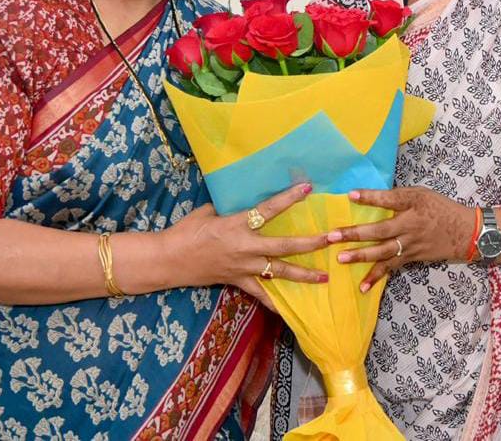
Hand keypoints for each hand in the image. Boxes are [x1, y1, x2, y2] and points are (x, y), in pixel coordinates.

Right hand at [164, 183, 328, 307]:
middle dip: (310, 243)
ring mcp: (243, 267)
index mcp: (238, 225)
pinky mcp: (237, 281)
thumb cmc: (185, 231)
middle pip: (284, 245)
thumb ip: (229, 208)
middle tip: (332, 239)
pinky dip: (275, 303)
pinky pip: (260, 294)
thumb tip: (242, 203)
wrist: (167, 259)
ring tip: (324, 277)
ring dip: (303, 275)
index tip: (308, 188)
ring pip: (279, 271)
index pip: (269, 209)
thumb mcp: (208, 212)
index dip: (289, 198)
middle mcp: (245, 247)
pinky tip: (290, 311)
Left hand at [327, 187, 476, 290]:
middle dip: (355, 233)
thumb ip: (399, 196)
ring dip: (361, 256)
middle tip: (331, 236)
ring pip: (382, 252)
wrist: (465, 232)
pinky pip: (391, 268)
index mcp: (413, 205)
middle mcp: (410, 226)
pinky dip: (377, 277)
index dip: (370, 197)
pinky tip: (362, 286)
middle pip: (380, 231)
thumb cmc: (441, 208)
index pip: (389, 199)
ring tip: (340, 259)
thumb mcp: (423, 194)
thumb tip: (371, 196)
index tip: (350, 195)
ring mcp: (410, 245)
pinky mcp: (411, 258)